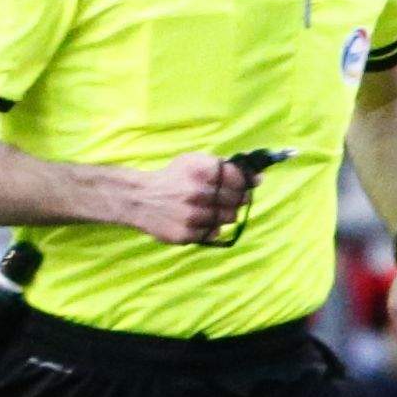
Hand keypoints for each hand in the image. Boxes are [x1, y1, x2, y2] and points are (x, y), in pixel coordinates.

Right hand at [106, 154, 257, 246]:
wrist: (138, 198)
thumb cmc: (172, 178)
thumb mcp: (194, 162)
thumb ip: (225, 167)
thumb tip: (258, 178)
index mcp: (201, 172)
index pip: (240, 180)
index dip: (246, 183)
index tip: (247, 185)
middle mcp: (197, 194)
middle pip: (238, 201)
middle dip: (237, 199)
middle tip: (227, 198)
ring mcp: (192, 216)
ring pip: (229, 218)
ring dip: (225, 213)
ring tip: (210, 208)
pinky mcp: (185, 234)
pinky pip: (213, 233)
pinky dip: (211, 227)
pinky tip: (199, 219)